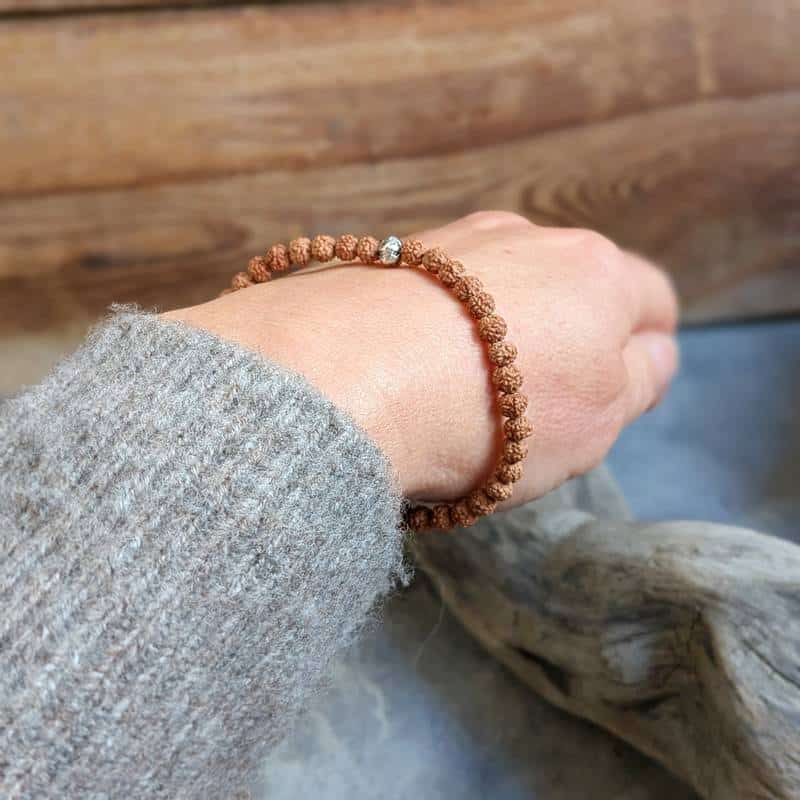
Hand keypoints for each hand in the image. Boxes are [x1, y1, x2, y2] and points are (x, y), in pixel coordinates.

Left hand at [165, 212, 678, 507]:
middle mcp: (526, 237)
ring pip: (501, 288)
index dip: (641, 352)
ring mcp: (452, 240)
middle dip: (565, 340)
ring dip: (498, 330)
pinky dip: (440, 325)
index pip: (650, 301)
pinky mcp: (389, 256)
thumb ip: (638, 380)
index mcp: (595, 270)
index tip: (611, 395)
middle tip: (533, 406)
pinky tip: (413, 367)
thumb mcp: (597, 420)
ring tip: (462, 391)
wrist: (346, 379)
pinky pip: (438, 293)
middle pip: (570, 287)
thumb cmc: (491, 411)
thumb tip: (650, 350)